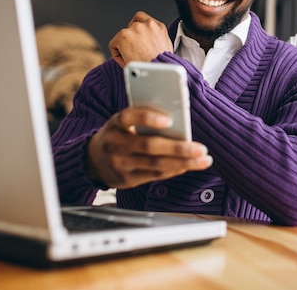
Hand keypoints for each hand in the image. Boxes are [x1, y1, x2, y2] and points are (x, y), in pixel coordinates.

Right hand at [86, 106, 211, 188]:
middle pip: (149, 146)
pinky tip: (188, 166)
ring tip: (203, 160)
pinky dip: (174, 170)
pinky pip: (154, 175)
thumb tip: (178, 122)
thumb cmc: (119, 134)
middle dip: (178, 148)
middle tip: (201, 148)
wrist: (93, 160)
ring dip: (183, 163)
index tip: (169, 119)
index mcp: (116, 123)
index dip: (147, 117)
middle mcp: (115, 144)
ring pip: (155, 164)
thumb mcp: (125, 122)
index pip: (129, 117)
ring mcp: (120, 164)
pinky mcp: (127, 179)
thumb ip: (144, 119)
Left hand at [109, 11, 173, 67]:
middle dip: (131, 39)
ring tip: (132, 59)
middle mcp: (148, 25)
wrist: (159, 73)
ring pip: (122, 36)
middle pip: (131, 26)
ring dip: (125, 46)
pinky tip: (126, 61)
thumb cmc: (162, 66)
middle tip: (135, 53)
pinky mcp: (124, 36)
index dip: (138, 30)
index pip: (143, 19)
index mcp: (159, 27)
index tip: (138, 40)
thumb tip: (149, 43)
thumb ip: (156, 40)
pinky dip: (117, 54)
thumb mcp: (165, 48)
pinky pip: (114, 44)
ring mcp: (135, 29)